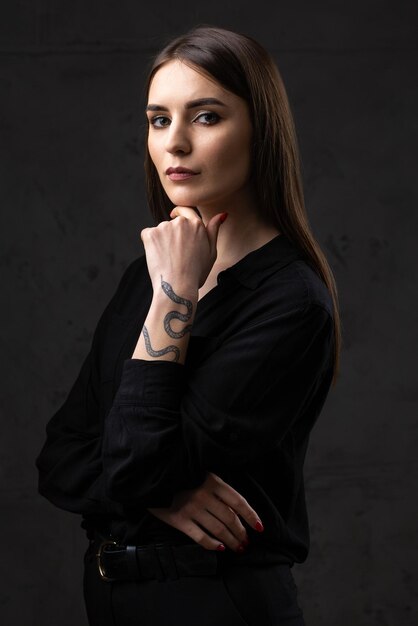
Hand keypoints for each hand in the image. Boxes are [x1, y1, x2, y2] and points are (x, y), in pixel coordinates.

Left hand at [141, 207, 226, 293]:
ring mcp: (164, 227)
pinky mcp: (150, 234)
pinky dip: (150, 245)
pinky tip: (158, 257)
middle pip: (172, 223)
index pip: (186, 210)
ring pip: (160, 230)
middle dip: (172, 235)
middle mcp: (181, 222)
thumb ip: (214, 231)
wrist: (178, 286)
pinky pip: (148, 235)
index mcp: (197, 224)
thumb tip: (222, 214)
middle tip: (175, 255)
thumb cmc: (196, 273)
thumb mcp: (212, 252)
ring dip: (162, 241)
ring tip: (168, 259)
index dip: (180, 213)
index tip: (174, 216)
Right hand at [147, 472, 263, 551]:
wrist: (153, 477)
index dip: (251, 516)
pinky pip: (200, 537)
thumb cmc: (180, 475)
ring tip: (238, 548)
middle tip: (246, 542)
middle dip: (241, 533)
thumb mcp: (200, 473)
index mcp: (212, 481)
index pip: (238, 501)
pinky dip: (212, 545)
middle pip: (230, 518)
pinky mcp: (179, 520)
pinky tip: (220, 548)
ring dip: (231, 541)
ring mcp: (192, 509)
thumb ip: (216, 487)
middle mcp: (204, 495)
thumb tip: (235, 507)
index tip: (260, 528)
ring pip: (218, 529)